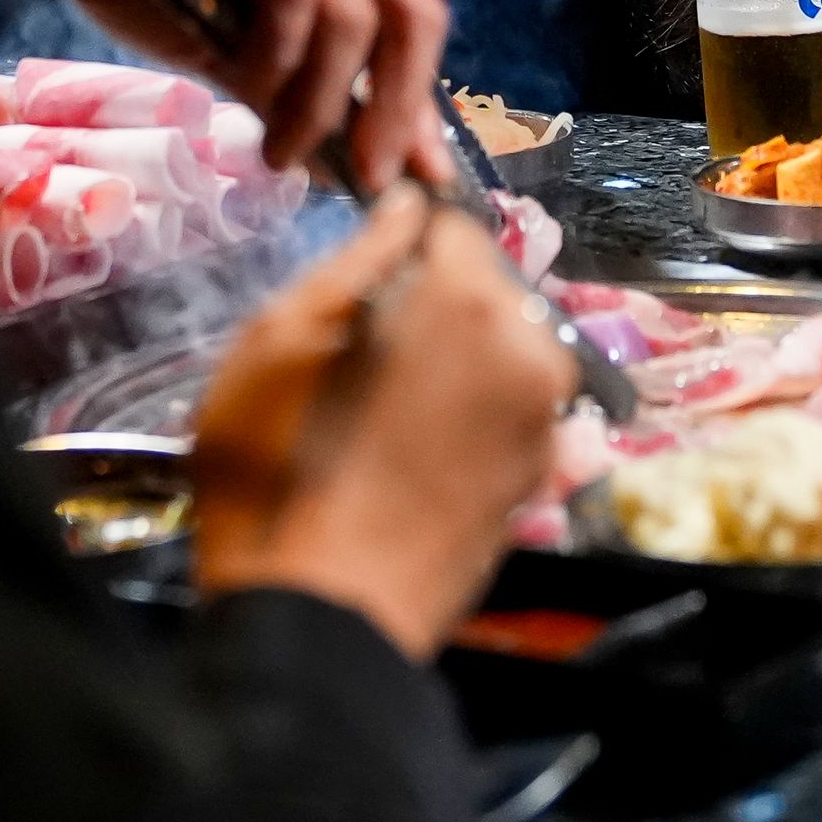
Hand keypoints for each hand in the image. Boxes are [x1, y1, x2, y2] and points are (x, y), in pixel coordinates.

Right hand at [27, 0, 453, 190]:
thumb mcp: (238, 58)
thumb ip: (298, 99)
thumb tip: (356, 173)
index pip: (414, 20)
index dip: (419, 100)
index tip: (418, 175)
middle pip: (411, 12)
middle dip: (395, 107)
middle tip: (367, 177)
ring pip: (353, 10)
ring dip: (322, 99)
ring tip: (283, 151)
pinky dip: (279, 58)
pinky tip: (249, 91)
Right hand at [191, 185, 576, 658]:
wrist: (322, 614)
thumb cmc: (277, 468)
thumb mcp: (281, 337)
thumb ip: (357, 258)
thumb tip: (407, 207)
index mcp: (470, 302)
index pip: (450, 225)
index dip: (400, 240)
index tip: (358, 276)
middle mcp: (530, 351)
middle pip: (483, 288)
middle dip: (430, 301)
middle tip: (356, 350)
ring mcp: (545, 421)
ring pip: (499, 349)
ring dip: (452, 356)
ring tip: (379, 404)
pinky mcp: (541, 479)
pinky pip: (505, 409)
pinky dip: (468, 410)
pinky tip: (407, 448)